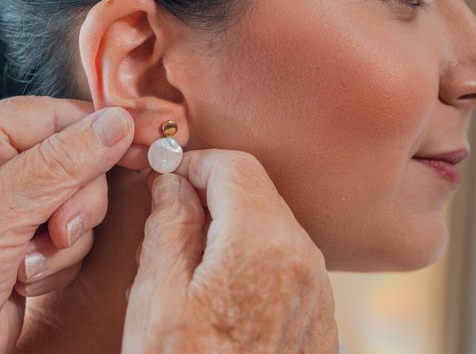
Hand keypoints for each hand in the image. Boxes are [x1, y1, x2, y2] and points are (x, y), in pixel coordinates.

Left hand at [0, 96, 133, 353]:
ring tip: (24, 263)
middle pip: (77, 161)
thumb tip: (115, 123)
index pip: (56, 115)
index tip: (141, 142)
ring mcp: (14, 208)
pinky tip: (22, 279)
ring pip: (81, 203)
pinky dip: (58, 262)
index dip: (100, 131)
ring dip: (64, 240)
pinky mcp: (28, 243)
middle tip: (56, 230)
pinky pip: (74, 238)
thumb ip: (62, 163)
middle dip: (75, 202)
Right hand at [123, 150, 337, 353]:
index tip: (168, 175)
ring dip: (230, 219)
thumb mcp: (158, 298)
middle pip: (256, 189)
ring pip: (271, 219)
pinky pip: (284, 255)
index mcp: (262, 245)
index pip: (234, 167)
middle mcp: (303, 259)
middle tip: (170, 214)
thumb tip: (173, 181)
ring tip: (188, 252)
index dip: (195, 162)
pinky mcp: (317, 312)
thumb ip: (168, 224)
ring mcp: (316, 288)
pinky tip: (219, 279)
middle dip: (211, 189)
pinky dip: (250, 248)